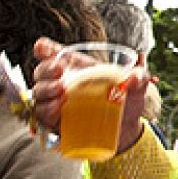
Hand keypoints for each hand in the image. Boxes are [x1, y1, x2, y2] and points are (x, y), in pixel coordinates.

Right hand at [30, 38, 151, 152]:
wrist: (126, 130)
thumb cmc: (127, 101)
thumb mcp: (137, 87)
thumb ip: (139, 78)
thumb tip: (134, 77)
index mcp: (79, 68)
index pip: (55, 54)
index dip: (45, 48)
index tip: (42, 47)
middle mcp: (63, 82)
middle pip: (42, 71)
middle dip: (45, 69)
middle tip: (59, 71)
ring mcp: (57, 102)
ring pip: (38, 93)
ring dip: (45, 90)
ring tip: (60, 92)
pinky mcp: (56, 122)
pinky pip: (41, 116)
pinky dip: (45, 111)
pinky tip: (56, 110)